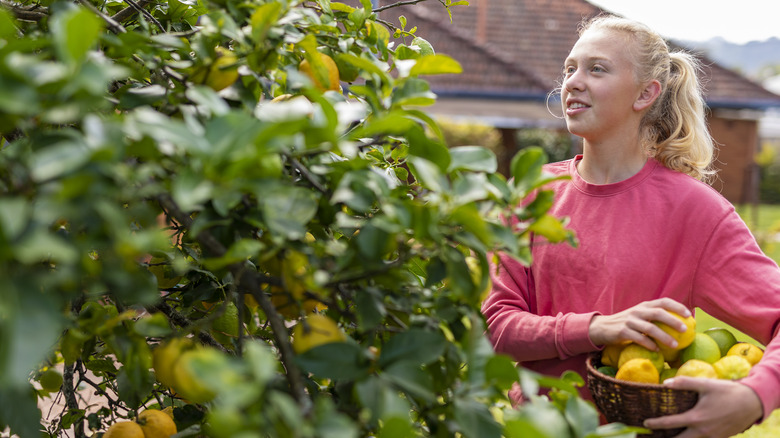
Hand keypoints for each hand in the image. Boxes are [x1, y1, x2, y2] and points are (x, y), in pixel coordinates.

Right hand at [588, 298, 690, 350]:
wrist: (602, 328)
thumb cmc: (627, 324)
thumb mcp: (640, 316)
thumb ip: (654, 317)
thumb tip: (679, 325)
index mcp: (644, 306)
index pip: (663, 301)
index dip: (677, 306)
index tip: (689, 315)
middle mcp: (637, 311)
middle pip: (658, 313)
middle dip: (673, 321)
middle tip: (686, 330)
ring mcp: (629, 321)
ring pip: (650, 328)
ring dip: (664, 336)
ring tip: (675, 345)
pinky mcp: (622, 332)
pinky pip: (639, 338)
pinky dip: (649, 344)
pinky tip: (657, 350)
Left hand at [643, 377, 762, 437]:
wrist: (752, 403)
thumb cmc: (727, 392)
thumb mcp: (705, 384)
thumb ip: (685, 383)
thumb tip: (666, 383)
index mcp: (696, 418)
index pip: (670, 423)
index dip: (655, 424)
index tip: (645, 424)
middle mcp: (703, 432)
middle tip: (652, 436)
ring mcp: (712, 437)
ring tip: (667, 436)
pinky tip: (686, 434)